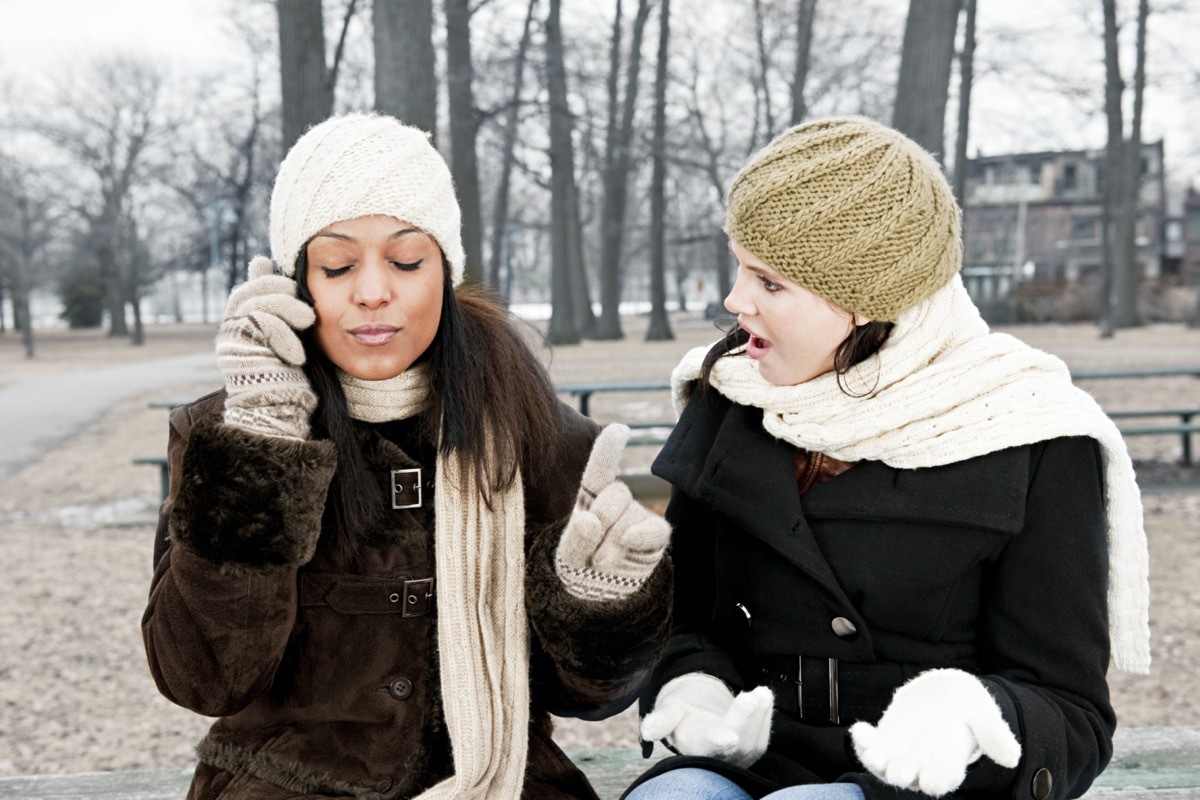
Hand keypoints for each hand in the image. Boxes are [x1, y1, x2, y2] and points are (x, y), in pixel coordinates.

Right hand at [218, 256, 318, 439]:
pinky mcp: (239, 351)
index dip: (261, 278)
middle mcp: (231, 332)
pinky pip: (263, 323)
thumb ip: (287, 316)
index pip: (247, 291)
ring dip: (288, 307)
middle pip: (248, 292)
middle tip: (300, 298)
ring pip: (257, 303)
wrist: (280, 414)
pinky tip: (297, 356)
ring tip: (308, 320)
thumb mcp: (293, 341)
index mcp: (243, 327)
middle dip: (277, 287)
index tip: (272, 266)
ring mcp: (232, 341)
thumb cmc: (292, 380)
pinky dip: (286, 335)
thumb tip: (293, 291)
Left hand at [554, 423, 669, 600]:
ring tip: (600, 563)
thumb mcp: (567, 558)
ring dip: (614, 541)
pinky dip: (642, 535)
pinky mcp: (654, 537)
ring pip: (632, 514)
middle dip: (602, 519)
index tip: (620, 430)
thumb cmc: (578, 573)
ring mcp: (637, 518)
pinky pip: (656, 528)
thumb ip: (575, 539)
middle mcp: (615, 504)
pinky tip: (629, 543)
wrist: (597, 603)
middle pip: (616, 494)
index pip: (599, 470)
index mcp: (589, 499)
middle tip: (590, 550)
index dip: (609, 449)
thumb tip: (590, 520)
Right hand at [640, 672, 773, 767]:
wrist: (696, 721)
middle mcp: (718, 758)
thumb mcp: (669, 711)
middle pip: (736, 744)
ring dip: (760, 716)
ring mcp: (737, 757)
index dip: (720, 743)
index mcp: (697, 747)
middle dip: (745, 720)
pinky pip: (762, 738)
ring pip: (753, 742)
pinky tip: (765, 696)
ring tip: (762, 692)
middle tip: (750, 697)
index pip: (710, 747)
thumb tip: (648, 729)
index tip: (730, 737)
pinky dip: (766, 716)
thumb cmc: (680, 715)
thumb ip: (662, 719)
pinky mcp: (750, 751)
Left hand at [850, 669, 1020, 796]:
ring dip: (876, 762)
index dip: (937, 780)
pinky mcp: (885, 740)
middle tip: (897, 772)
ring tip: (872, 754)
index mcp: (950, 762)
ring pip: (885, 765)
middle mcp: (923, 763)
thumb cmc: (968, 708)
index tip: (931, 782)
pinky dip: (863, 740)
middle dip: (902, 774)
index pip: (944, 777)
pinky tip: (859, 730)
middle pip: (911, 775)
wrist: (945, 694)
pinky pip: (870, 745)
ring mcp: (901, 753)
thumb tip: (1010, 757)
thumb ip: (994, 734)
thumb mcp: (984, 715)